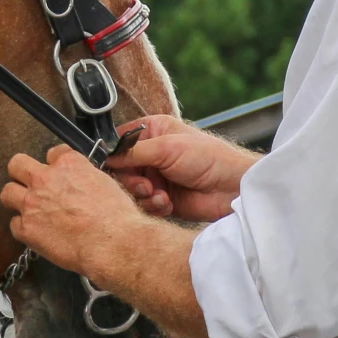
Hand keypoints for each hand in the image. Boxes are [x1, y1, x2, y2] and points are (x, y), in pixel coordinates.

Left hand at [1, 146, 146, 276]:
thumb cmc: (116, 216)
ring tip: (29, 209)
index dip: (55, 165)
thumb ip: (84, 177)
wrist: (111, 242)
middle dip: (22, 173)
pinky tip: (36, 233)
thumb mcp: (105, 183)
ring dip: (17, 199)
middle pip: (16, 164)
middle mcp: (44, 178)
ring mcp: (32, 202)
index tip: (59, 175)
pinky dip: (24, 228)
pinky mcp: (26, 228)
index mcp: (67, 164)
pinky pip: (14, 224)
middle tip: (31, 185)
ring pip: (7, 192)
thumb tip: (79, 184)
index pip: (52, 153)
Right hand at [107, 115, 256, 221]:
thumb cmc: (208, 158)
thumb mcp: (167, 148)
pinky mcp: (161, 198)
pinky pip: (143, 205)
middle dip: (132, 181)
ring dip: (144, 196)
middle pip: (121, 170)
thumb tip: (106, 156)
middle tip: (146, 186)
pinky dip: (153, 206)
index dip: (114, 157)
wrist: (231, 188)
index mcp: (152, 132)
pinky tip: (167, 203)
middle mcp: (151, 154)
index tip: (116, 168)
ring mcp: (156, 177)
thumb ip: (134, 152)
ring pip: (131, 191)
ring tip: (161, 195)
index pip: (119, 143)